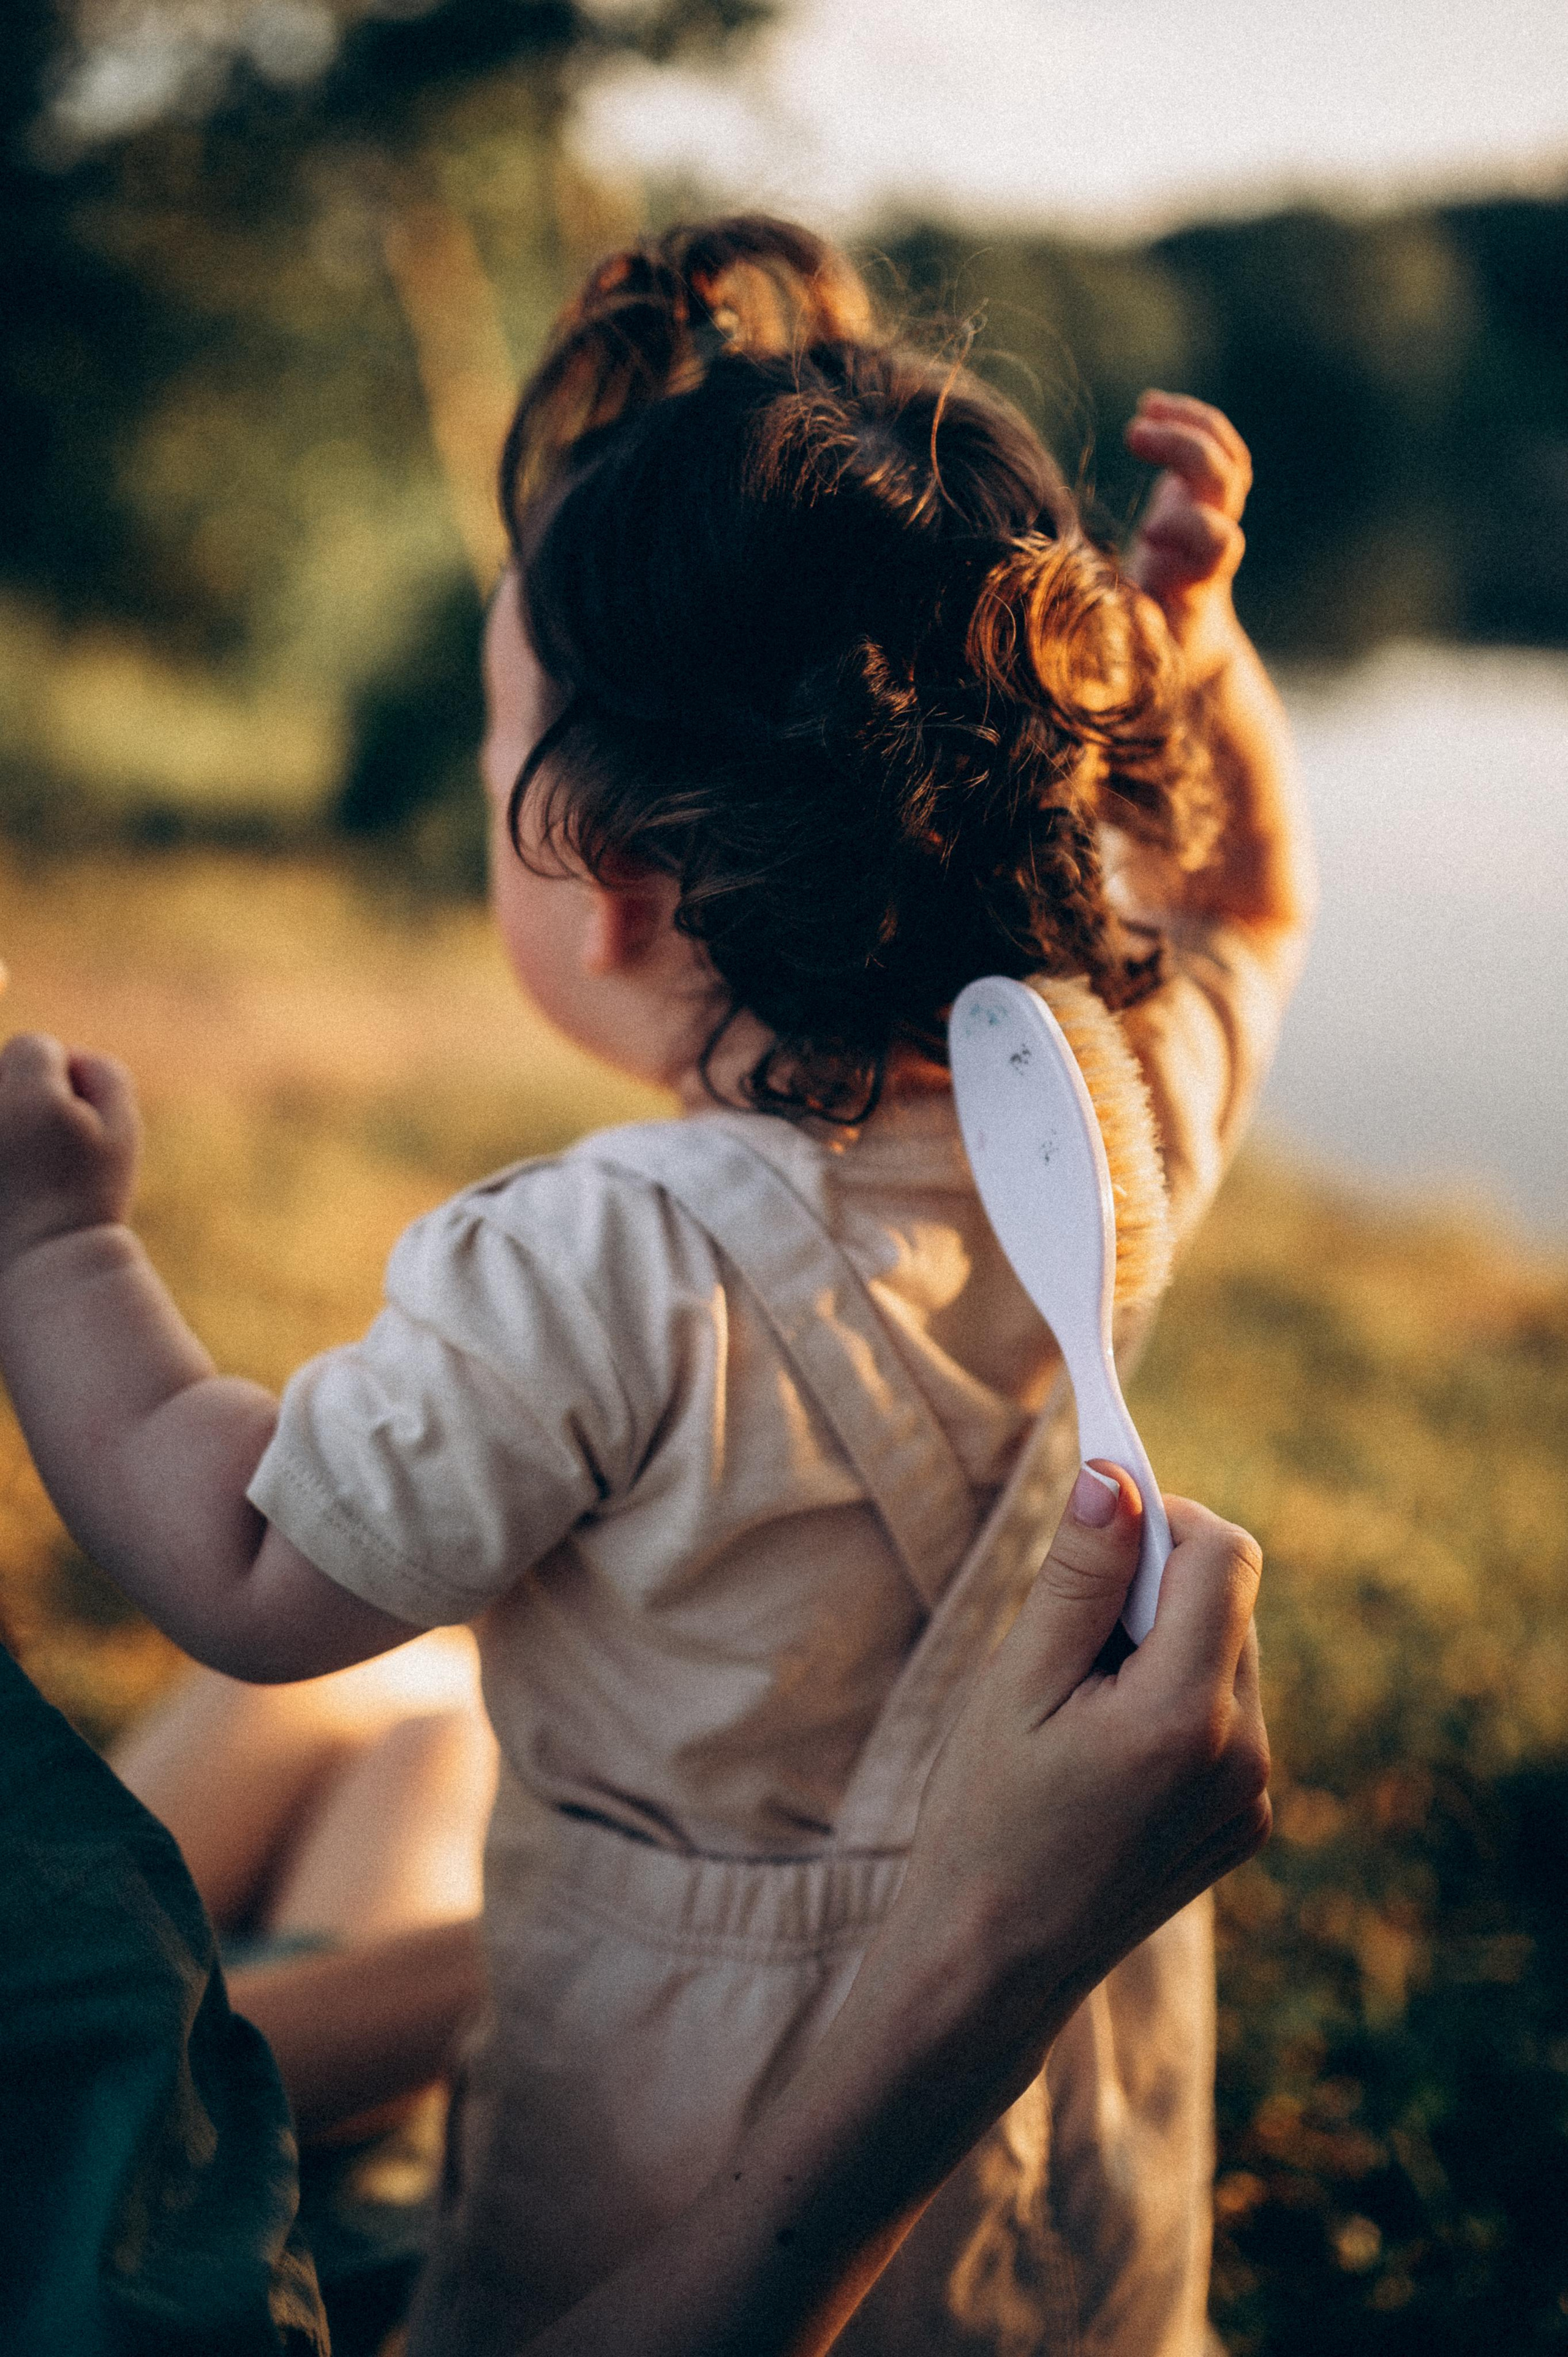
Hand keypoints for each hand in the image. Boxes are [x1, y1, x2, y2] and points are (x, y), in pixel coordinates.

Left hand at [0, 1033, 141, 1269]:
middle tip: (43, 1151)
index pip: (36, 1045)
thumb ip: (105, 1072)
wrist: (44, 1268)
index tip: (73, 1127)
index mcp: (27, 1098)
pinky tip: (11, 1179)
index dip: (63, 1080)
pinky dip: (5, 1152)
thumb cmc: (90, 1201)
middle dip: (22, 1093)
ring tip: (20, 1168)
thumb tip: (70, 1055)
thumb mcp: (123, 1132)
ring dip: (6, 1120)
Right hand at [902, 1464, 1268, 2048]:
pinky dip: (1176, 1700)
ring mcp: (1253, 1797)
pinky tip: (1107, 1748)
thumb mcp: (1017, 1682)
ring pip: (1230, 1656)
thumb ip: (1078, 1577)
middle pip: (1231, 1602)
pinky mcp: (1246, 1823)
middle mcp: (1244, 1756)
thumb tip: (1116, 1478)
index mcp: (1187, 1715)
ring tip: (1082, 1702)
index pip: (1225, 1556)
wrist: (993, 1963)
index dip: (1166, 1519)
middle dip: (1157, 1588)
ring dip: (1166, 1644)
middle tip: (1069, 1634)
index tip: (1103, 1526)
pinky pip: (1228, 1717)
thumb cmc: (986, 1817)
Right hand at [1124, 391, 1252, 677]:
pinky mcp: (1198, 501)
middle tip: (1133, 436)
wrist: (1186, 658)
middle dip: (1185, 450)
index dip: (1189, 527)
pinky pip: (1211, 450)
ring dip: (1190, 424)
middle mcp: (1212, 547)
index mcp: (1196, 585)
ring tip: (1147, 409)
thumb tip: (1118, 618)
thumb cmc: (1145, 667)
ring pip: (1227, 458)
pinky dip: (1186, 421)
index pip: (1217, 541)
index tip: (1146, 535)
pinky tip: (1151, 405)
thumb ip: (1120, 648)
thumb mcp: (1129, 671)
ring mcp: (1210, 518)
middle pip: (1225, 480)